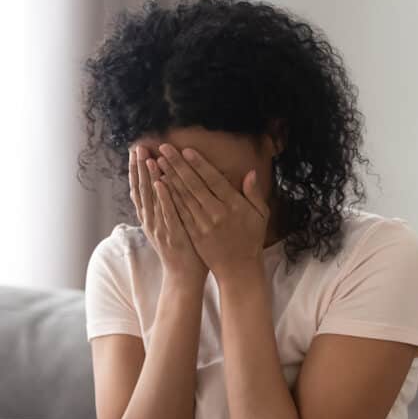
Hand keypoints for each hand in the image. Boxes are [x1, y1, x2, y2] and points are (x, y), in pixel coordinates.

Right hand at [128, 144, 208, 287]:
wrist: (184, 277)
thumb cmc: (180, 250)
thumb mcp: (164, 226)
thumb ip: (156, 207)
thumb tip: (146, 188)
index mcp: (150, 218)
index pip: (139, 189)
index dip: (136, 170)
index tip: (135, 150)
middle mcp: (151, 221)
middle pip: (142, 190)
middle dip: (139, 168)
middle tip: (138, 147)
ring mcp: (160, 228)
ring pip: (152, 199)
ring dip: (148, 178)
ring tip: (147, 158)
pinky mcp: (172, 234)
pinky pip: (166, 213)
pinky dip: (162, 198)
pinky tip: (160, 182)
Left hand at [154, 143, 269, 280]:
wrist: (239, 269)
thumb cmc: (251, 239)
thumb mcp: (260, 215)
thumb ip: (254, 193)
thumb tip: (250, 173)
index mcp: (233, 205)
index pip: (213, 180)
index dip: (199, 164)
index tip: (186, 150)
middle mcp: (216, 213)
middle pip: (193, 185)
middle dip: (177, 165)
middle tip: (164, 149)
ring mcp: (203, 224)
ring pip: (183, 197)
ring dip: (169, 178)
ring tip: (157, 162)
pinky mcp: (193, 234)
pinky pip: (179, 213)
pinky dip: (169, 198)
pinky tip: (160, 187)